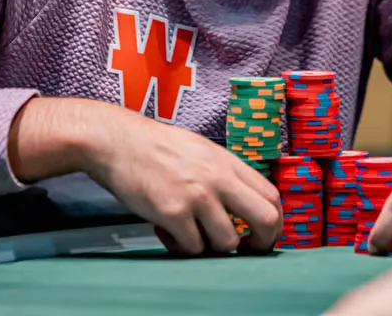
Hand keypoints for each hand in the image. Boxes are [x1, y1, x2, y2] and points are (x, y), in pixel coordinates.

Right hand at [79, 103, 282, 255]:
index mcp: (227, 162)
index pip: (271, 195)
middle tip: (248, 249)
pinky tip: (169, 233)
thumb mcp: (201, 150)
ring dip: (213, 247)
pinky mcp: (173, 213)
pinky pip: (193, 247)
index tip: (263, 234)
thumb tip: (242, 201)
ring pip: (228, 242)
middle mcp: (217, 178)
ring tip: (193, 235)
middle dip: (262, 242)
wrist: (117, 142)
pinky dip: (183, 247)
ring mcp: (196, 196)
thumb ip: (224, 173)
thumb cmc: (155, 146)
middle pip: (265, 219)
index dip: (273, 222)